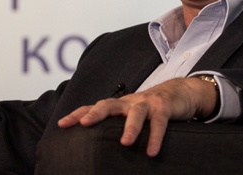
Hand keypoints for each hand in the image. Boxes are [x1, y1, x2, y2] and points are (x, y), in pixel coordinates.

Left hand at [57, 77, 216, 156]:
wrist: (180, 92)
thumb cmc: (151, 108)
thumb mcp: (132, 115)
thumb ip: (118, 126)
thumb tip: (98, 148)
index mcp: (119, 105)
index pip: (94, 107)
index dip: (77, 114)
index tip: (62, 124)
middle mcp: (129, 102)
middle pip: (109, 104)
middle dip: (95, 113)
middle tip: (84, 124)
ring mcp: (147, 103)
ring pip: (135, 113)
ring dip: (130, 127)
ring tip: (125, 142)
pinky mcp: (163, 108)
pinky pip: (159, 123)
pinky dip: (155, 137)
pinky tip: (151, 151)